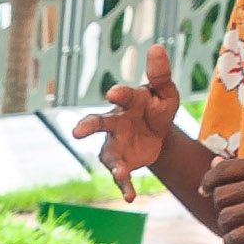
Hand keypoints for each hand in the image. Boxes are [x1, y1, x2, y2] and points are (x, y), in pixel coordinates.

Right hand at [79, 45, 182, 200]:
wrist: (158, 133)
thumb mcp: (165, 92)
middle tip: (77, 132)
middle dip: (88, 126)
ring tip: (119, 172)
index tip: (113, 92)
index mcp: (128, 102)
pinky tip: (129, 197)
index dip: (119, 94)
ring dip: (113, 163)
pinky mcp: (121, 162)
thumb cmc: (157, 106)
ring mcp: (115, 144)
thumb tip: (156, 47)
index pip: (124, 96)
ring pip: (107, 153)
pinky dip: (124, 185)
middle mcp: (115, 122)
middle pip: (98, 122)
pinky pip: (120, 176)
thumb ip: (160, 74)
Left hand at [200, 152, 243, 243]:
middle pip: (220, 196)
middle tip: (230, 215)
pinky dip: (231, 242)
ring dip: (226, 227)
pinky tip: (237, 242)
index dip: (207, 182)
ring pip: (226, 218)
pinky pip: (237, 237)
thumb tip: (212, 162)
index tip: (205, 191)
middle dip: (219, 208)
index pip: (222, 169)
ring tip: (235, 230)